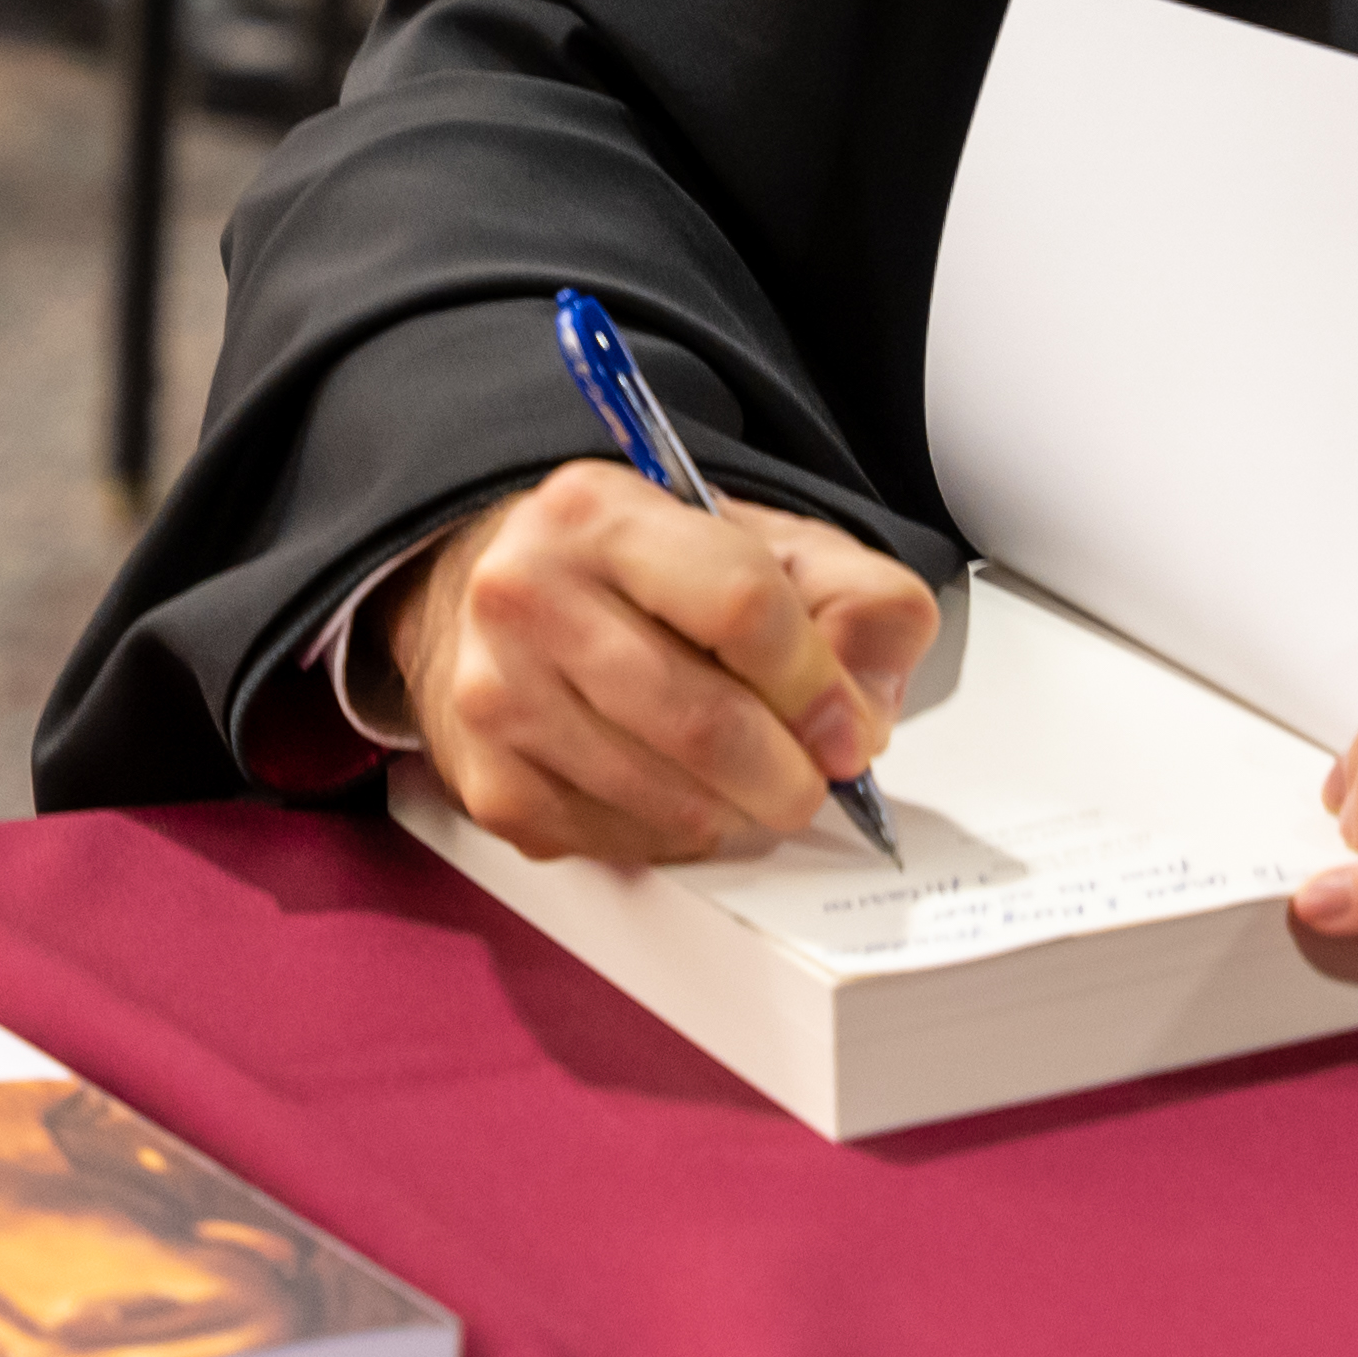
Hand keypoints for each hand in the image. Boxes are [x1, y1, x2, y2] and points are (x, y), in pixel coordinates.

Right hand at [381, 465, 940, 863]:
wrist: (506, 599)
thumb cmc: (640, 576)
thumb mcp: (761, 543)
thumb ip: (852, 597)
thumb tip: (867, 702)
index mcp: (600, 514)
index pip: (740, 604)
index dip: (816, 683)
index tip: (848, 728)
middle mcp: (527, 596)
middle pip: (702, 721)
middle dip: (788, 773)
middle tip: (815, 778)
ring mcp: (496, 695)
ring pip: (666, 797)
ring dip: (739, 810)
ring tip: (753, 782)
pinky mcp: (490, 782)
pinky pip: (621, 842)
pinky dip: (677, 833)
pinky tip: (680, 790)